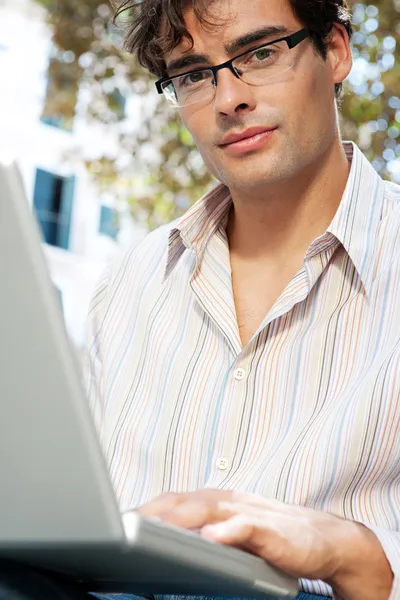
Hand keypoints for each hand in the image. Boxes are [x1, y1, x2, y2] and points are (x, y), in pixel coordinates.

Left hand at [136, 489, 392, 599]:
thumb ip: (202, 532)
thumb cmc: (273, 535)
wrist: (324, 538)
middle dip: (149, 512)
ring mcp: (246, 512)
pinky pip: (244, 527)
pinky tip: (211, 538)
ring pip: (205, 509)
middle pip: (180, 501)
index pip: (171, 501)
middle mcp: (226, 501)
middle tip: (119, 524)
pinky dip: (226, 531)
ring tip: (148, 528)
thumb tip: (166, 542)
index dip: (144, 509)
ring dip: (176, 518)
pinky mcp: (268, 528)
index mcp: (213, 502)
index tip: (114, 520)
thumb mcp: (231, 532)